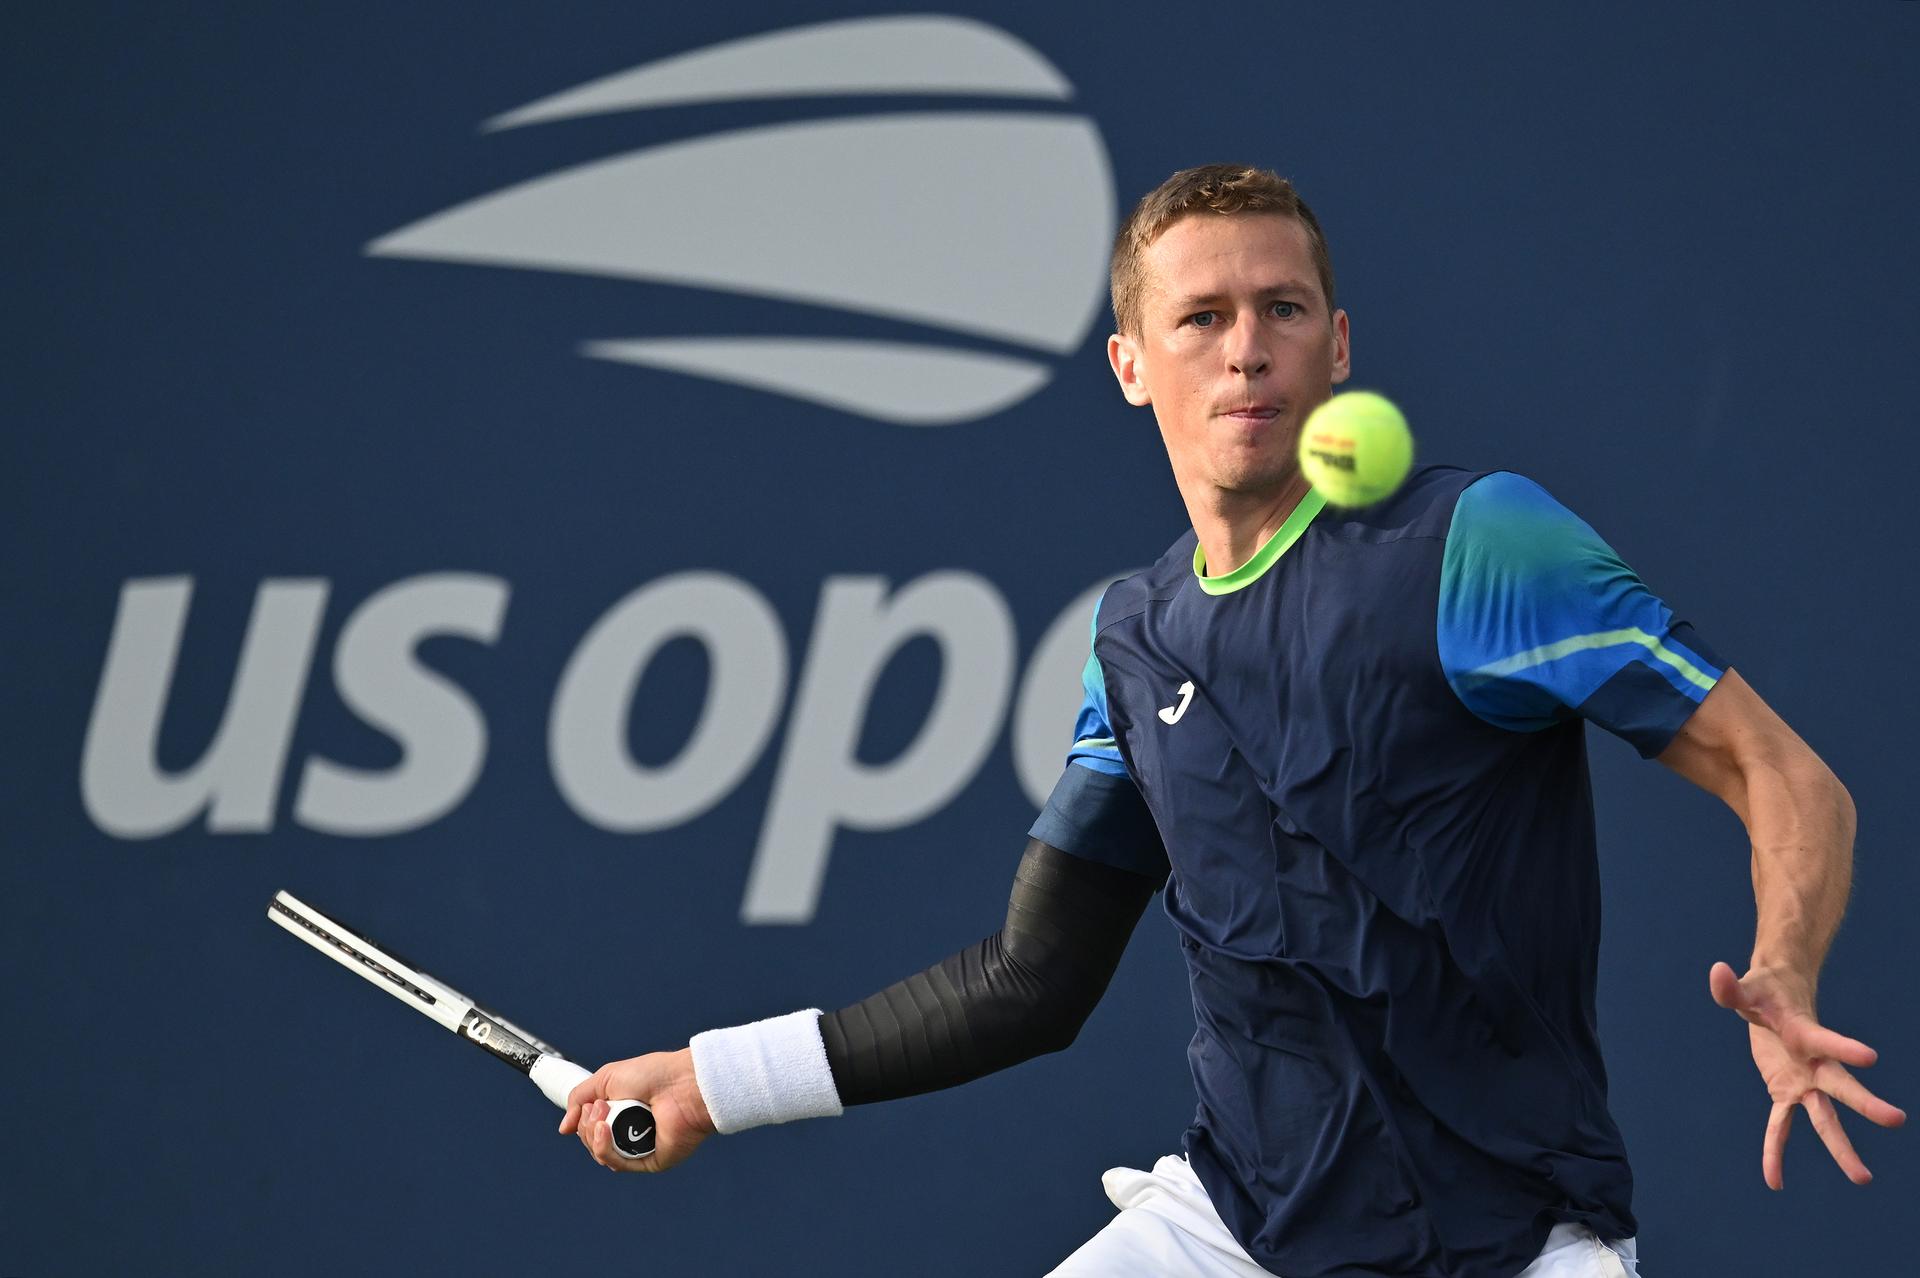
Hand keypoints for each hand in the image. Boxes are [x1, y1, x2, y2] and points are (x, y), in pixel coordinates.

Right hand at [558, 1047, 715, 1172]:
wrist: (682, 1083)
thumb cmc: (653, 1074)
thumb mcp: (606, 1078)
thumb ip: (579, 1099)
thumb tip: (565, 1128)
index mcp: (623, 1113)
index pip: (592, 1129)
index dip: (584, 1121)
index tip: (587, 1107)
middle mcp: (631, 1132)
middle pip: (593, 1143)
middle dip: (588, 1126)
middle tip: (600, 1106)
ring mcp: (641, 1148)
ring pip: (602, 1156)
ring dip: (594, 1135)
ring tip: (603, 1113)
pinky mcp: (651, 1161)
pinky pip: (619, 1164)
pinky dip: (605, 1149)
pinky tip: (604, 1130)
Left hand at [1709, 961, 1905, 1187]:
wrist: (1778, 995)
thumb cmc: (1764, 991)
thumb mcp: (1746, 989)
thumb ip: (1731, 988)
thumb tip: (1716, 971)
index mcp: (1804, 1033)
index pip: (1825, 1040)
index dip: (1845, 1047)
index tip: (1872, 1056)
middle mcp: (1812, 1062)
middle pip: (1841, 1085)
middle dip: (1865, 1103)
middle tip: (1896, 1119)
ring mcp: (1802, 1081)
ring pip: (1824, 1117)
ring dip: (1841, 1147)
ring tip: (1862, 1178)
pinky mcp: (1785, 1091)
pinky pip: (1781, 1126)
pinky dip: (1775, 1151)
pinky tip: (1774, 1181)